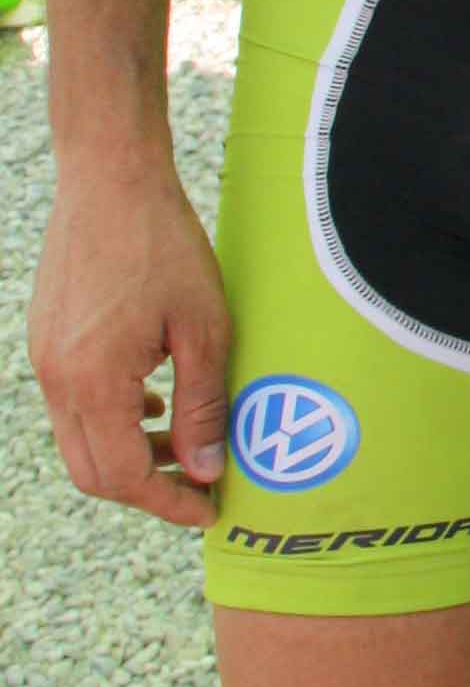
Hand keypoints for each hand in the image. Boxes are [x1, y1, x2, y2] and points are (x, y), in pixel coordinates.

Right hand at [29, 157, 232, 529]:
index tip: (207, 508)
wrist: (110, 178)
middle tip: (197, 482)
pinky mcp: (47, 338)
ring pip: (79, 439)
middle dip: (145, 487)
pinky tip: (153, 397)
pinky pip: (72, 403)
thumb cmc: (164, 244)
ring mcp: (44, 358)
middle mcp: (56, 378)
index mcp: (92, 381)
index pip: (122, 477)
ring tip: (182, 440)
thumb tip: (205, 470)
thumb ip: (203, 406)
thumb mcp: (204, 328)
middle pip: (92, 470)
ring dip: (128, 452)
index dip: (167, 503)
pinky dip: (111, 418)